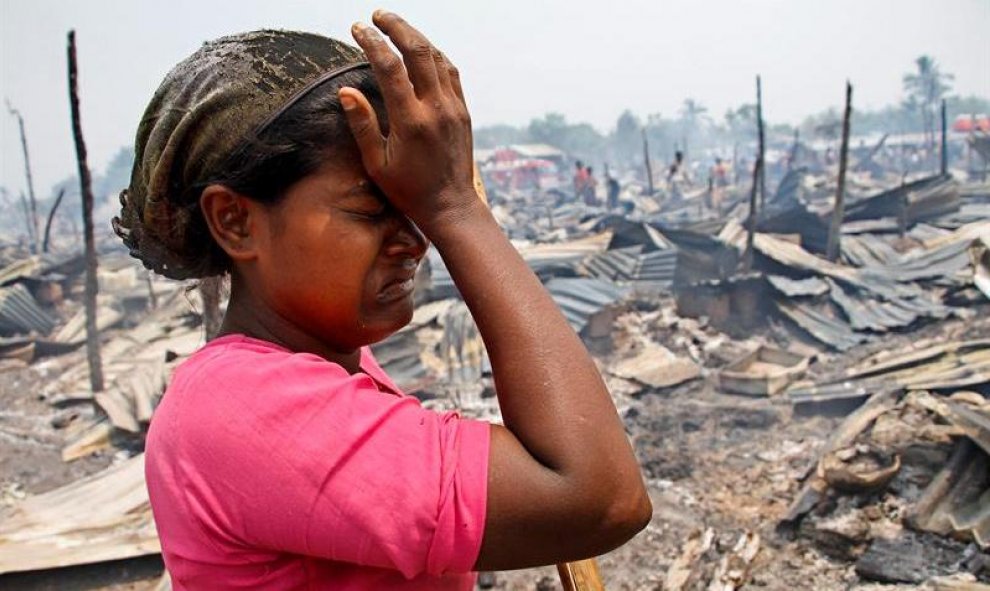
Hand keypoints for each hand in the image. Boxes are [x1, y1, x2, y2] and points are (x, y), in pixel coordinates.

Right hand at [340, 11, 478, 232]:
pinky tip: (421, 49)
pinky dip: (435, 55)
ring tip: (395, 26)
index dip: (372, 43)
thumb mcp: (377, 164)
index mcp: (412, 122)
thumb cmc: (409, 190)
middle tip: (377, 16)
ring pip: (438, 58)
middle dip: (397, 27)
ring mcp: (454, 108)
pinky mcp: (463, 111)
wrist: (451, 206)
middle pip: (418, 52)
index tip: (357, 29)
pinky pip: (451, 72)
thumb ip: (362, 125)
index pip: (390, 68)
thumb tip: (345, 91)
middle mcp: (436, 109)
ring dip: (416, 37)